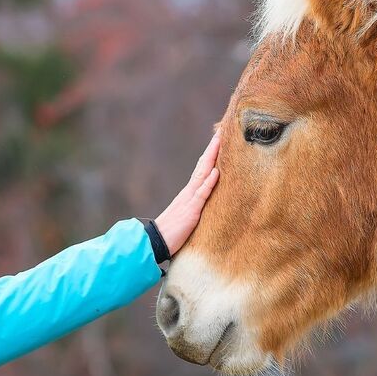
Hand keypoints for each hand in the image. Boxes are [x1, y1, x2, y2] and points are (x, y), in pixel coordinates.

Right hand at [155, 129, 220, 254]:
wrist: (154, 242)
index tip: (218, 141)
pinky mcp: (191, 212)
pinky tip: (216, 172)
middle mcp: (188, 192)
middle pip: (202, 166)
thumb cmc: (170, 233)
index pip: (201, 170)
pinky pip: (201, 195)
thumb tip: (203, 202)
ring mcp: (189, 200)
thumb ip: (194, 208)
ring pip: (202, 174)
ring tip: (220, 142)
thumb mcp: (186, 217)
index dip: (210, 156)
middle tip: (221, 132)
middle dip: (212, 149)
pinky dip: (209, 182)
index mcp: (188, 194)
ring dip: (212, 158)